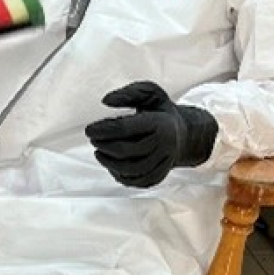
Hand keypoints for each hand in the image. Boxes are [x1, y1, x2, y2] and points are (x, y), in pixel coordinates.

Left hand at [85, 81, 217, 188]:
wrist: (184, 135)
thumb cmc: (161, 111)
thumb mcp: (150, 93)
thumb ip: (128, 93)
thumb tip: (105, 100)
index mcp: (161, 124)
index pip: (125, 128)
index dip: (103, 129)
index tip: (89, 129)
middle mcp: (164, 146)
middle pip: (126, 151)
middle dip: (104, 146)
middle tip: (93, 140)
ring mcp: (163, 164)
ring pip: (131, 170)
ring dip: (109, 163)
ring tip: (99, 153)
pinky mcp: (159, 177)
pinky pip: (136, 181)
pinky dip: (120, 175)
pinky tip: (112, 165)